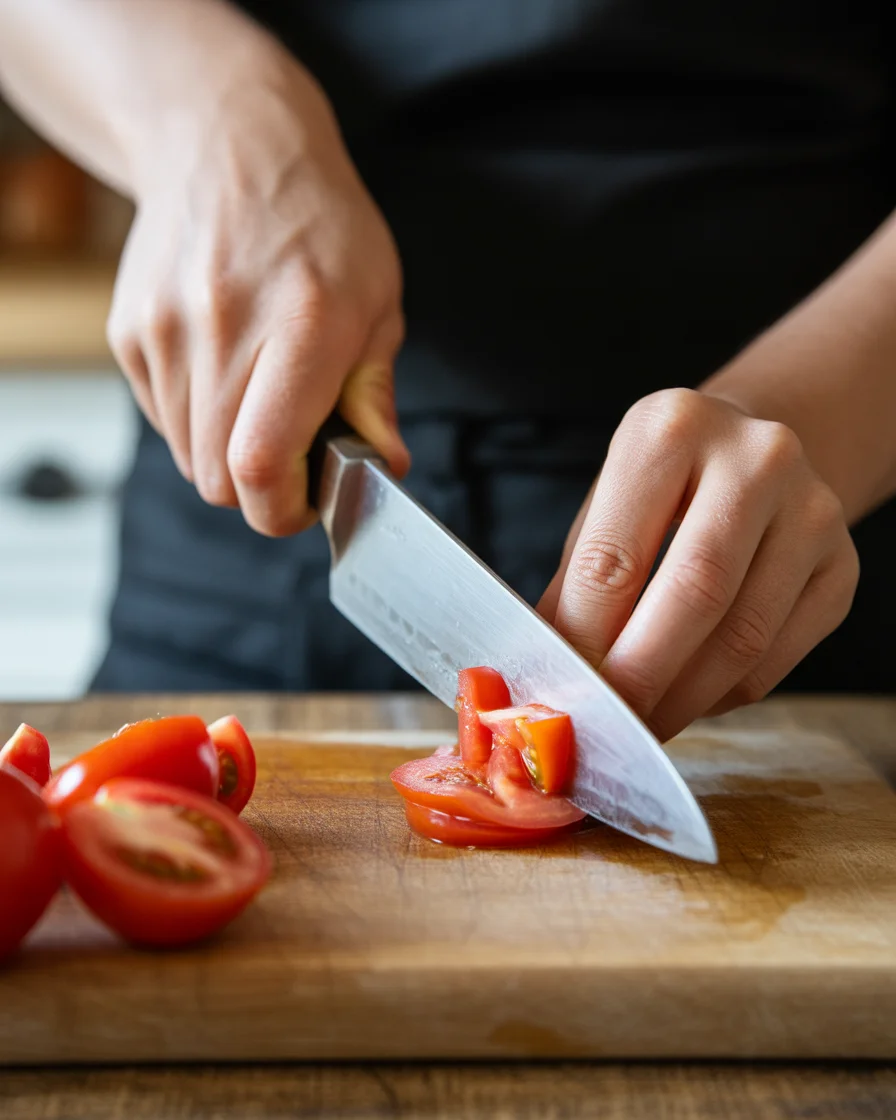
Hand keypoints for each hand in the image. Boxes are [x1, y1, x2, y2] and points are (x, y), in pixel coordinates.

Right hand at [107, 60, 407, 535]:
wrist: (228, 144)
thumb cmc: (319, 225)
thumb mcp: (377, 303)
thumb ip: (375, 395)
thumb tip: (385, 467)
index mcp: (302, 326)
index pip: (260, 465)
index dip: (282, 509)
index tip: (307, 502)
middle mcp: (223, 329)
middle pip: (218, 479)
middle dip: (261, 490)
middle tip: (295, 454)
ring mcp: (166, 330)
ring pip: (189, 457)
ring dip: (228, 454)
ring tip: (261, 396)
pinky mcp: (129, 331)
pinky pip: (164, 419)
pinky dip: (198, 419)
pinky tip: (226, 370)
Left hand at [538, 389, 858, 740]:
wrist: (754, 453)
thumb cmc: (662, 487)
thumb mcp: (606, 508)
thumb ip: (577, 587)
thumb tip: (550, 672)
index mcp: (671, 428)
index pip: (615, 555)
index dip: (585, 639)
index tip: (564, 689)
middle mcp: (755, 457)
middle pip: (693, 594)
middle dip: (639, 677)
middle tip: (606, 722)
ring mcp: (812, 510)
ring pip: (743, 636)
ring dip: (682, 699)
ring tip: (640, 723)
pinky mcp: (844, 565)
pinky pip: (776, 658)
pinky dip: (722, 696)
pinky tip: (687, 700)